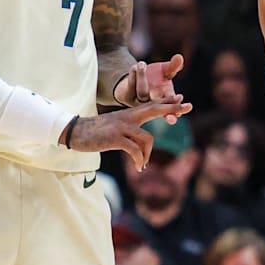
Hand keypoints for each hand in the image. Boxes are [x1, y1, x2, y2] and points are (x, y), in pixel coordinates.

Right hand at [64, 97, 191, 169]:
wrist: (75, 131)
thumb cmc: (96, 132)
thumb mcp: (115, 127)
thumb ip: (130, 130)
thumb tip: (143, 144)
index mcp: (129, 114)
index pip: (151, 105)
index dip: (167, 102)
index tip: (181, 98)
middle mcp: (128, 117)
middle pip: (154, 109)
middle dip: (172, 107)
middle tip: (188, 106)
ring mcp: (122, 126)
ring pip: (147, 138)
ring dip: (148, 155)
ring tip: (143, 164)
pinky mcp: (115, 138)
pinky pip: (135, 150)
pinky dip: (140, 160)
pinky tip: (139, 167)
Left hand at [115, 55, 184, 121]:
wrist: (134, 79)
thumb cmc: (155, 77)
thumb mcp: (165, 71)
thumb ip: (173, 66)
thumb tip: (179, 58)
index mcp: (165, 99)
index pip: (173, 107)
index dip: (176, 107)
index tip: (180, 98)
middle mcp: (153, 103)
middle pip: (157, 104)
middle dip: (159, 97)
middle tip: (162, 87)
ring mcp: (139, 101)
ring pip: (142, 92)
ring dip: (142, 77)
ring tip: (142, 63)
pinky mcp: (127, 96)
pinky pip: (131, 86)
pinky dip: (133, 75)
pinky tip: (135, 66)